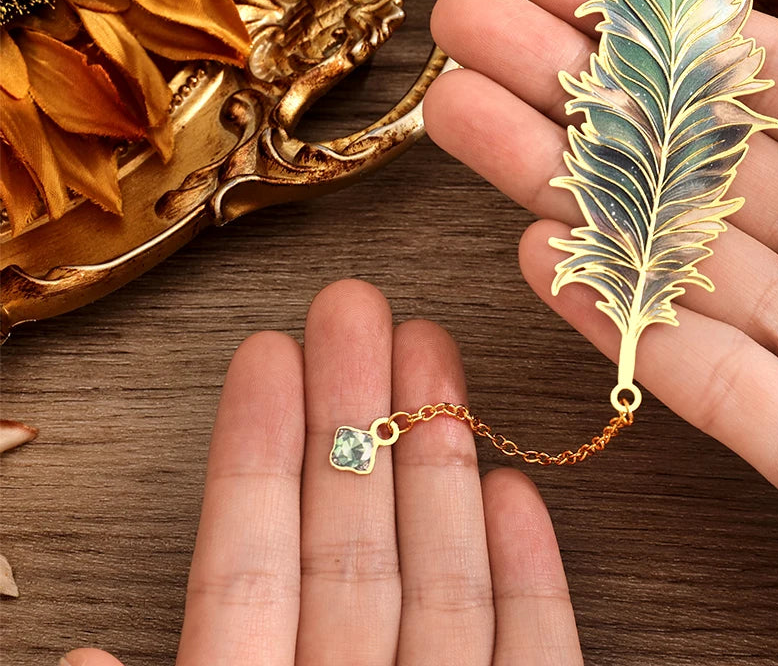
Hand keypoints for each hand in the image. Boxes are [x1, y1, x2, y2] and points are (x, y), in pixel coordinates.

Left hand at [61, 280, 582, 665]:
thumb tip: (82, 647)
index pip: (247, 570)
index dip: (258, 458)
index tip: (267, 353)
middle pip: (353, 543)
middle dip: (358, 415)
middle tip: (357, 310)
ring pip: (441, 578)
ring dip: (444, 461)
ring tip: (433, 356)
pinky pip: (532, 653)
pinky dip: (529, 579)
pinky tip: (517, 492)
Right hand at [423, 0, 777, 652]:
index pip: (767, 75)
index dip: (662, 23)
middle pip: (685, 152)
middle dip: (566, 86)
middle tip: (468, 26)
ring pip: (665, 248)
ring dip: (556, 184)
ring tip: (456, 115)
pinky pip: (693, 373)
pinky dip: (611, 317)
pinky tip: (530, 254)